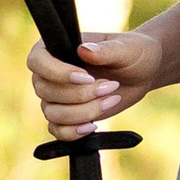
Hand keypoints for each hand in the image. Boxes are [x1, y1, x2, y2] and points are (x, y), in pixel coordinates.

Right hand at [28, 26, 165, 140]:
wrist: (142, 73)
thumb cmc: (132, 53)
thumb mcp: (124, 48)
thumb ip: (105, 50)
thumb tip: (83, 51)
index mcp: (56, 48)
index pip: (37, 61)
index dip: (57, 73)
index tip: (87, 77)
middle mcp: (50, 73)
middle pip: (45, 91)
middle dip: (79, 95)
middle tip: (110, 86)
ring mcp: (56, 96)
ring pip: (52, 113)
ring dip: (82, 112)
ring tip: (111, 100)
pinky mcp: (66, 116)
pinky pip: (57, 130)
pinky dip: (73, 132)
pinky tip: (93, 126)